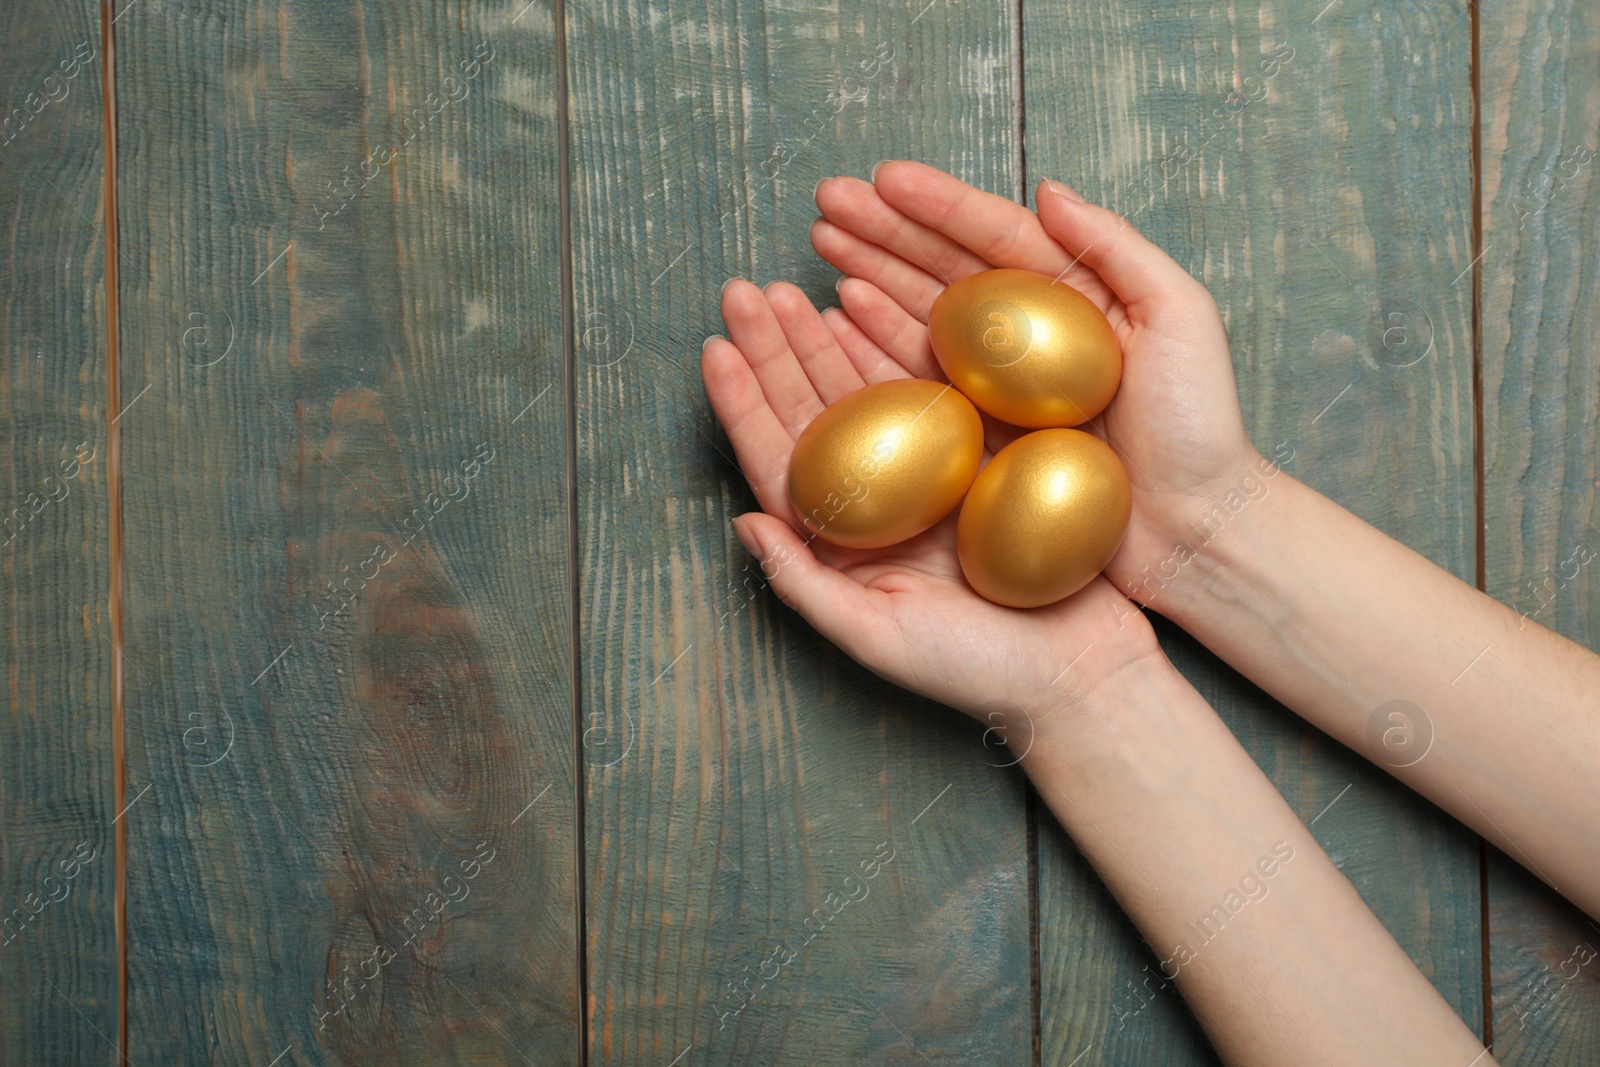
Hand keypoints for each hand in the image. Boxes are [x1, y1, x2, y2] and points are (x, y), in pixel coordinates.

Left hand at [700, 279, 1160, 733]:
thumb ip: (805, 584)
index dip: (742, 404)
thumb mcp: (876, 636)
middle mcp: (878, 502)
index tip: (715, 347)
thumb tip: (742, 523)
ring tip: (796, 287)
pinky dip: (904, 347)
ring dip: (829, 338)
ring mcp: (930, 475)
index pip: (779, 461)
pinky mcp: (986, 455)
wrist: (1080, 672)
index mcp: (842, 542)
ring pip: (868, 390)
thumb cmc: (973, 670)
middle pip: (814, 411)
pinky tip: (876, 306)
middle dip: (776, 350)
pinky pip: (936, 389)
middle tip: (745, 291)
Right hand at [810, 161, 1261, 602]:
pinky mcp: (982, 434)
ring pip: (922, 314)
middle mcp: (1031, 333)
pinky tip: (841, 316)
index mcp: (1076, 293)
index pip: (996, 235)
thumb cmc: (1199, 428)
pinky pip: (919, 380)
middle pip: (945, 268)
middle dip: (884, 230)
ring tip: (822, 245)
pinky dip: (877, 344)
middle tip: (826, 201)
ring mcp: (1001, 385)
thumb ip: (1118, 247)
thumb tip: (1047, 189)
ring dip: (869, 275)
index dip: (938, 204)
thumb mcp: (1182, 318)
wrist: (1194, 530)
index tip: (883, 179)